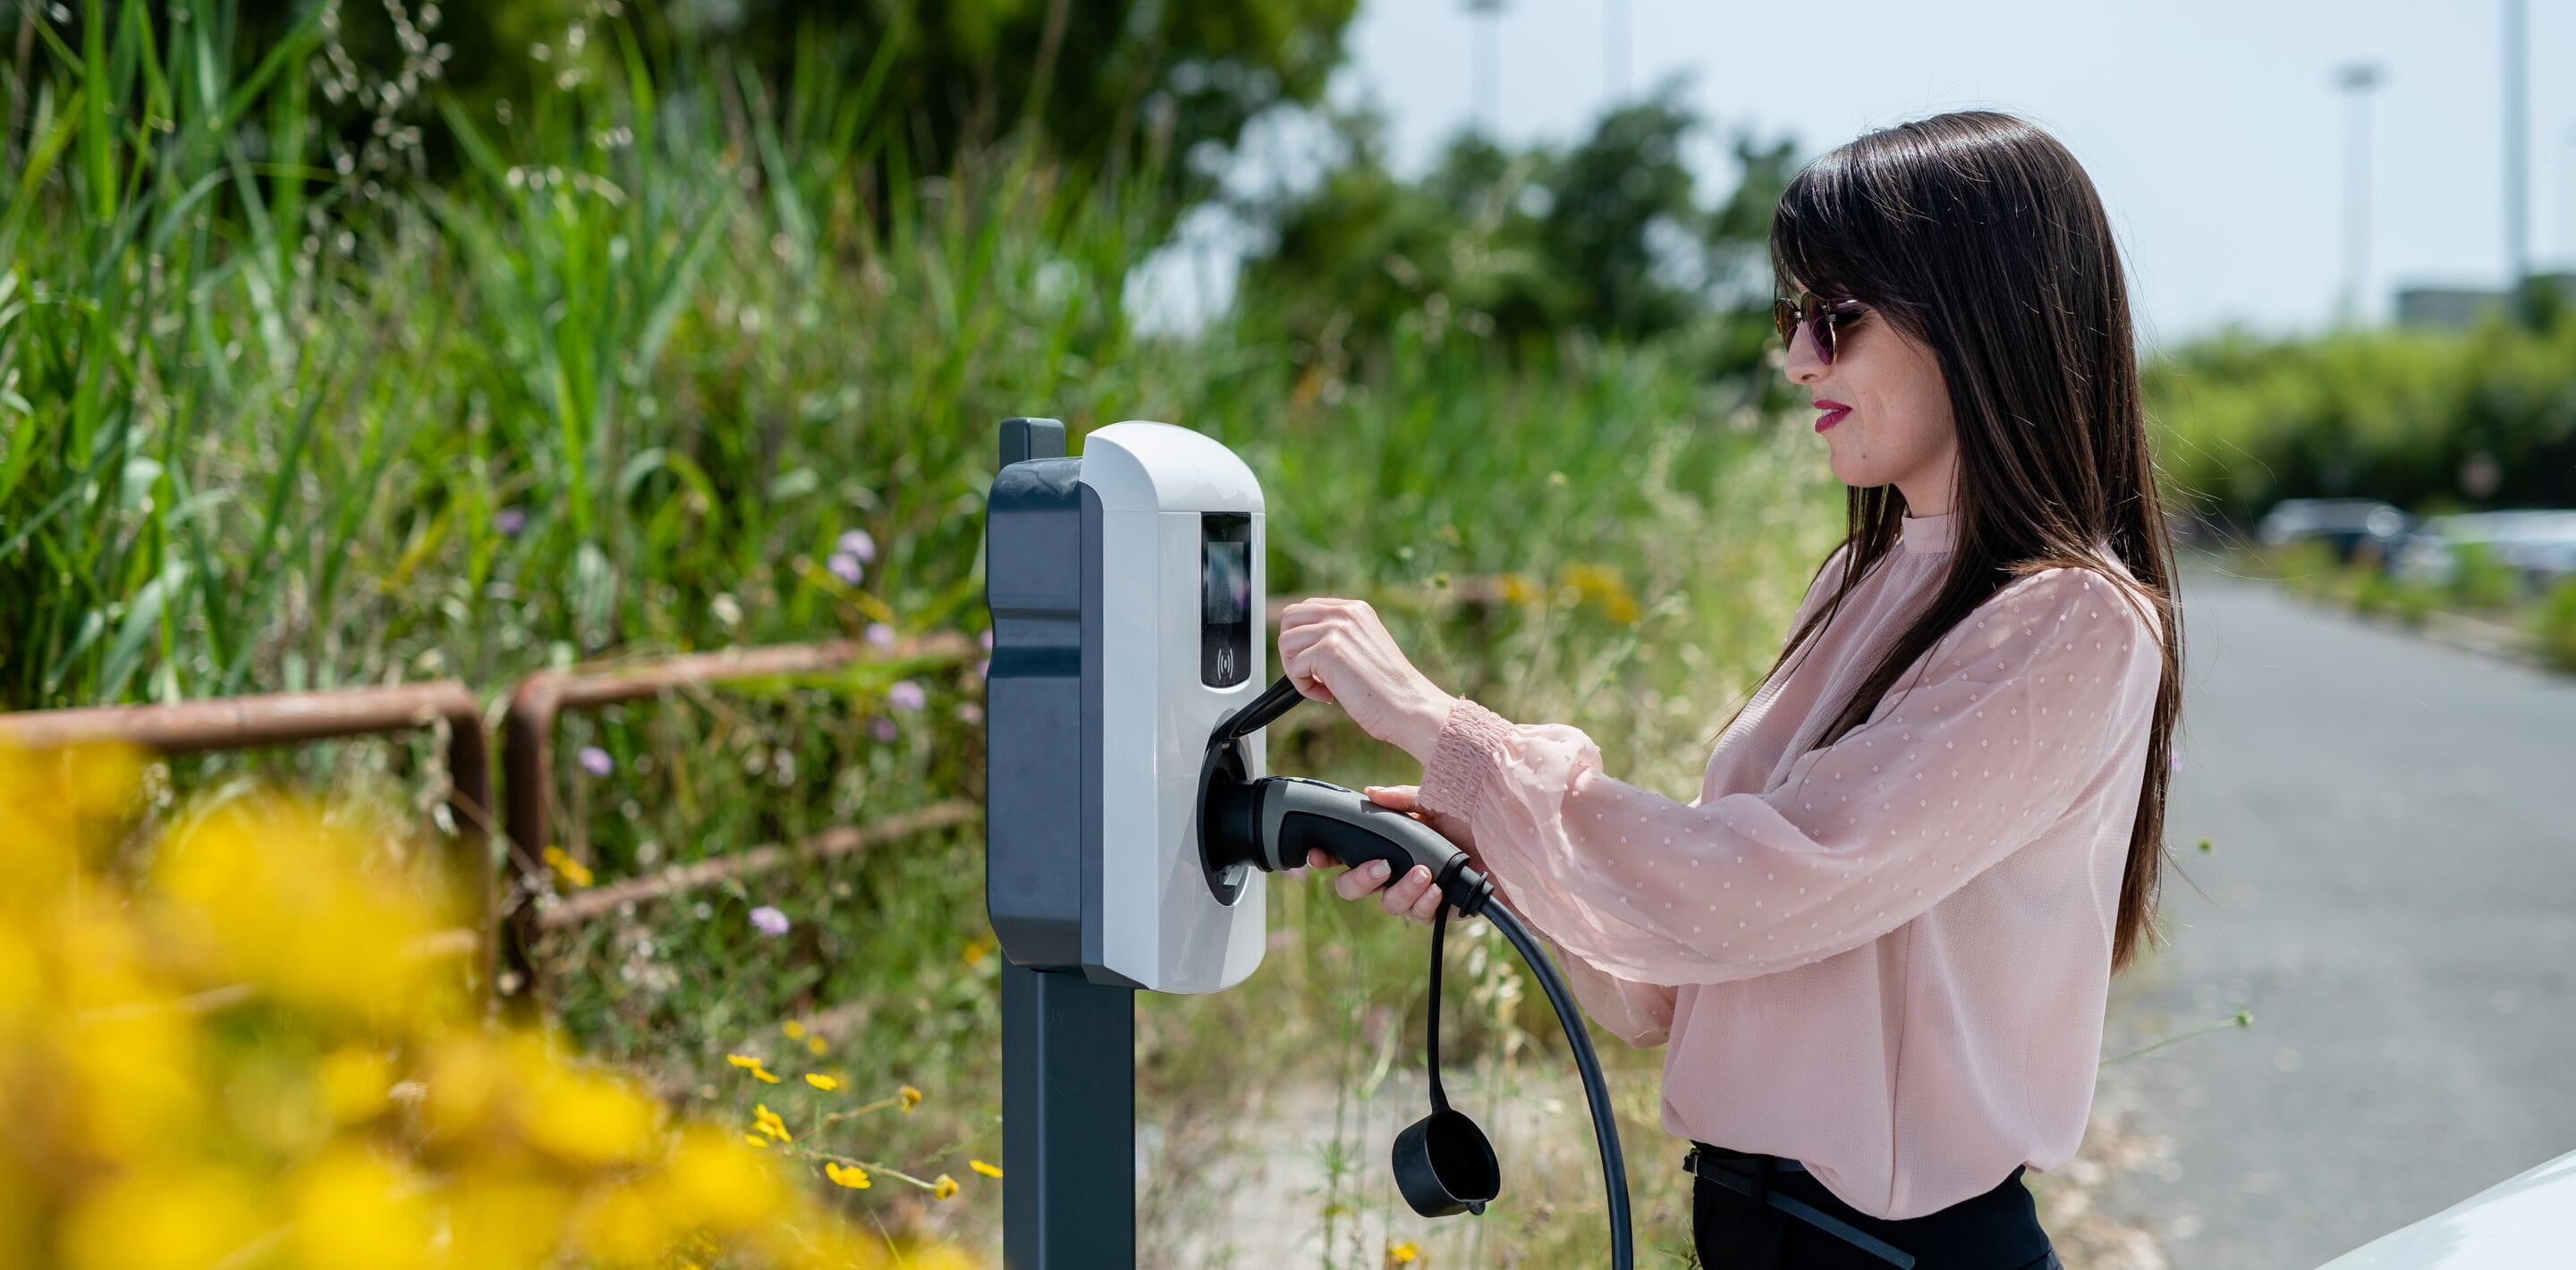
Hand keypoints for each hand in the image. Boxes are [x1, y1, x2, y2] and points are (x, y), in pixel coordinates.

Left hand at [1276, 597, 1457, 762]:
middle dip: (1291, 649)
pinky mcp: (1327, 651)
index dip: (1302, 638)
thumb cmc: (1389, 688)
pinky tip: (1329, 696)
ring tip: (1321, 687)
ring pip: (1286, 643)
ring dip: (1296, 670)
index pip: (1306, 608)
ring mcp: (1336, 629)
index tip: (1315, 663)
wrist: (1409, 707)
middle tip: (1310, 674)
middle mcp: (1344, 613)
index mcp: (1355, 610)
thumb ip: (1338, 637)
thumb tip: (1300, 644)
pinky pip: (1294, 667)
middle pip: (1289, 618)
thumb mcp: (1363, 649)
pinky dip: (1304, 688)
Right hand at [1303, 784, 1469, 925]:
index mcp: (1391, 842)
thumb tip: (1369, 793)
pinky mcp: (1441, 909)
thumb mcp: (1437, 801)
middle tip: (1380, 868)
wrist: (1517, 844)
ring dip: (1401, 891)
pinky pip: (1421, 916)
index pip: (1347, 852)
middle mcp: (1399, 869)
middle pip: (1355, 887)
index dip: (1326, 856)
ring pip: (1389, 905)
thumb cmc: (1477, 819)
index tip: (1316, 855)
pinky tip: (1435, 889)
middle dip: (1359, 881)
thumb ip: (1403, 799)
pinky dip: (1424, 903)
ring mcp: (1418, 892)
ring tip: (1421, 874)